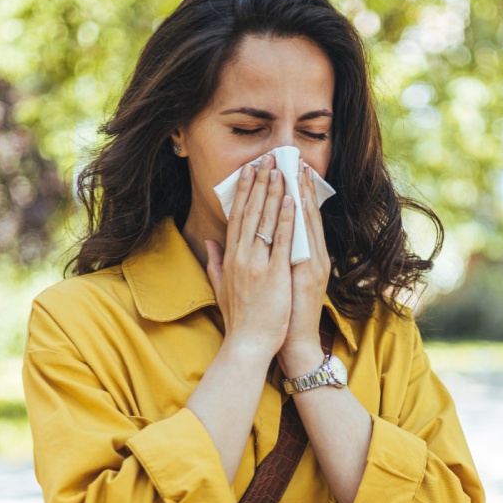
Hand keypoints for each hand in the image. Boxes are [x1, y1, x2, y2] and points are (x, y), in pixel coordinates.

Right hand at [205, 153, 296, 361]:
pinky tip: (292, 200)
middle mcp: (241, 256)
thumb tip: (209, 243)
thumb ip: (215, 263)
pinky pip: (281, 242)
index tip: (249, 171)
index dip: (244, 191)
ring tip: (281, 170)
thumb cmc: (240, 320)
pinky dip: (286, 220)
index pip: (237, 216)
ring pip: (266, 221)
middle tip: (267, 158)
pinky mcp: (274, 275)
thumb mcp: (221, 288)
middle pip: (251, 212)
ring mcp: (257, 264)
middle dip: (260, 183)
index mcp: (231, 258)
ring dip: (274, 193)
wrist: (248, 344)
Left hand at [277, 160, 331, 376]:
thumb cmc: (280, 316)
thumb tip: (234, 244)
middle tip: (289, 157)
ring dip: (300, 194)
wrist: (294, 343)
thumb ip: (259, 260)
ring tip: (293, 168)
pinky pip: (304, 241)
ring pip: (307, 221)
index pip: (295, 218)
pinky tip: (294, 200)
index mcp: (302, 256)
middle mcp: (312, 256)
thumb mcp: (271, 283)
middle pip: (304, 213)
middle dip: (296, 185)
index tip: (283, 168)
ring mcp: (313, 263)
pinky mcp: (310, 274)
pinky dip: (299, 220)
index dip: (290, 192)